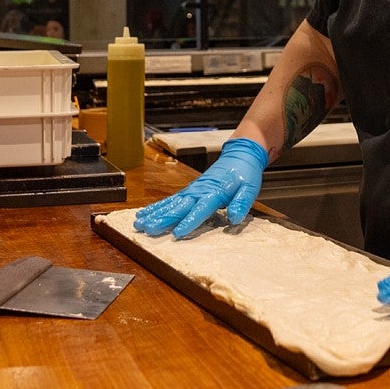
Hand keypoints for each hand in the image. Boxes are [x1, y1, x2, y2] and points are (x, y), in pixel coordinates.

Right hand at [133, 137, 268, 238]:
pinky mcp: (189, 190)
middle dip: (162, 218)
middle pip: (178, 207)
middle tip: (148, 229)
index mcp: (214, 192)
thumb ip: (242, 203)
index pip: (200, 209)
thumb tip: (235, 218)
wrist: (239, 155)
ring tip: (139, 223)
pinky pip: (170, 200)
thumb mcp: (250, 188)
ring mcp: (192, 190)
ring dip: (154, 213)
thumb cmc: (245, 174)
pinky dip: (157, 207)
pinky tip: (145, 214)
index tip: (177, 233)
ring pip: (170, 203)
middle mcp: (199, 191)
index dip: (189, 221)